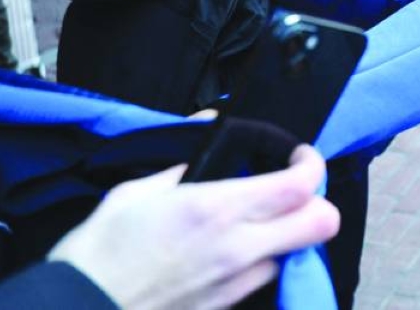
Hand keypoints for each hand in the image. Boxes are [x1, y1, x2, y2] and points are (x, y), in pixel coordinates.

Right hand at [48, 144, 339, 309]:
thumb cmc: (98, 254)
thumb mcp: (135, 193)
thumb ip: (184, 163)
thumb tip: (208, 128)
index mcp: (217, 209)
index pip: (300, 186)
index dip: (312, 165)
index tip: (300, 156)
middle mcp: (238, 248)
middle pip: (321, 224)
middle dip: (318, 203)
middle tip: (295, 192)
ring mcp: (236, 283)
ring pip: (296, 254)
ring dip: (287, 236)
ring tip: (256, 223)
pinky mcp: (226, 308)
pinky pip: (264, 279)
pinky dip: (260, 262)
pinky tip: (231, 252)